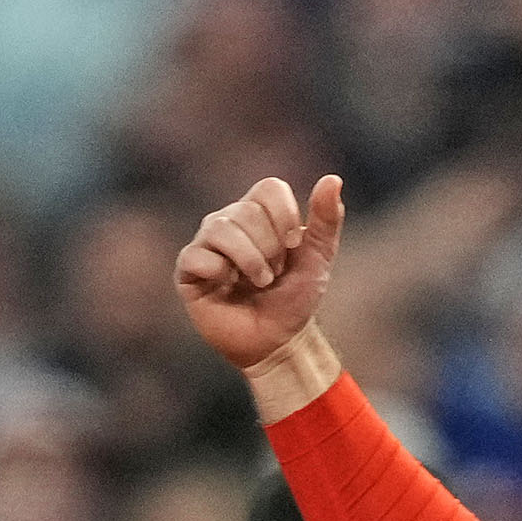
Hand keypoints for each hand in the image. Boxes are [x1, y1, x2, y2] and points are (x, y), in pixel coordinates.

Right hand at [176, 176, 345, 394]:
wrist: (277, 342)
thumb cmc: (294, 299)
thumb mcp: (318, 259)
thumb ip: (327, 220)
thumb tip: (333, 178)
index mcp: (258, 212)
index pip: (269, 189)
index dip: (285, 217)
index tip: (293, 247)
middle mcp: (228, 221)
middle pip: (248, 211)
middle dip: (270, 249)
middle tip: (273, 275)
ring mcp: (205, 244)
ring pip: (221, 228)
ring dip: (250, 260)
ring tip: (259, 282)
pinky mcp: (188, 270)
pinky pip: (198, 256)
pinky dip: (220, 272)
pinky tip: (227, 286)